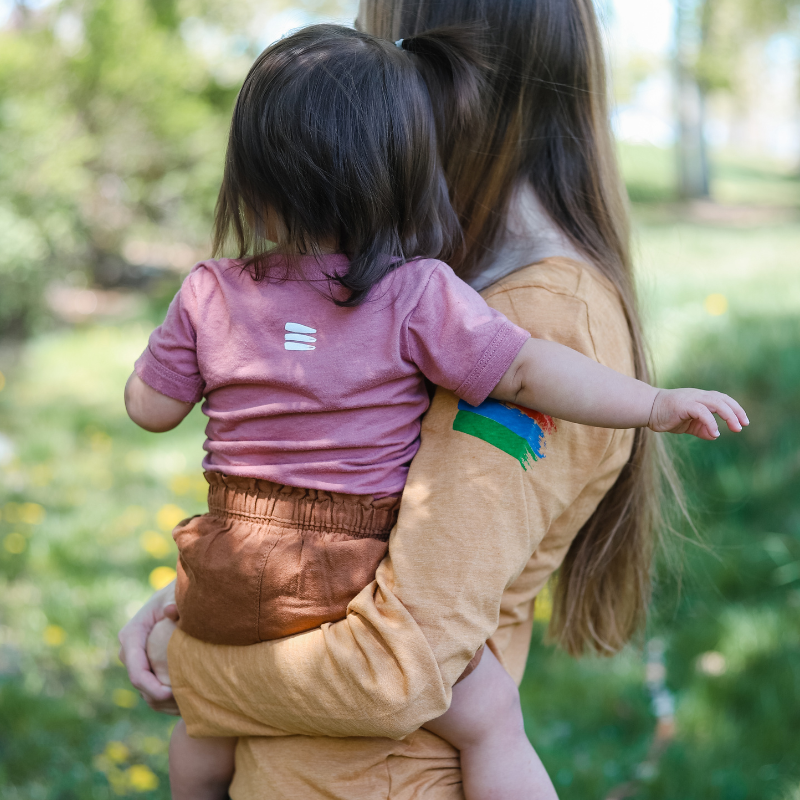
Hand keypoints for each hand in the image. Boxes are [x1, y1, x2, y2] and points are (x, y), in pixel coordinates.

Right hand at [118, 581, 180, 714]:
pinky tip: (187, 703)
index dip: (151, 687)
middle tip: (186, 705)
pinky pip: (153, 691)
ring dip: (165, 703)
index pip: (136, 670)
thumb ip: (175, 602)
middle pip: (141, 685)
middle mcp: (130, 651)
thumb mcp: (177, 593)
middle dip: (161, 698)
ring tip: (189, 706)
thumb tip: (170, 611)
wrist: (178, 593)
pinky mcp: (148, 666)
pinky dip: (168, 700)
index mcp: (132, 635)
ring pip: (146, 692)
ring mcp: (138, 661)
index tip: (171, 693)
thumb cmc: (179, 592)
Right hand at [648, 388, 748, 439]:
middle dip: (736, 412)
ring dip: (728, 415)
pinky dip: (711, 422)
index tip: (743, 422)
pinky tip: (714, 432)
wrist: (647, 409)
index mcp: (700, 398)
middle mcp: (698, 396)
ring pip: (716, 403)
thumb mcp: (687, 424)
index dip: (735, 409)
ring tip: (735, 428)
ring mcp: (691, 398)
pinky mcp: (684, 405)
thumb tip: (715, 435)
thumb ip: (701, 428)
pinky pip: (702, 412)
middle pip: (723, 399)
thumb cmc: (665, 415)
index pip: (722, 400)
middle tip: (742, 426)